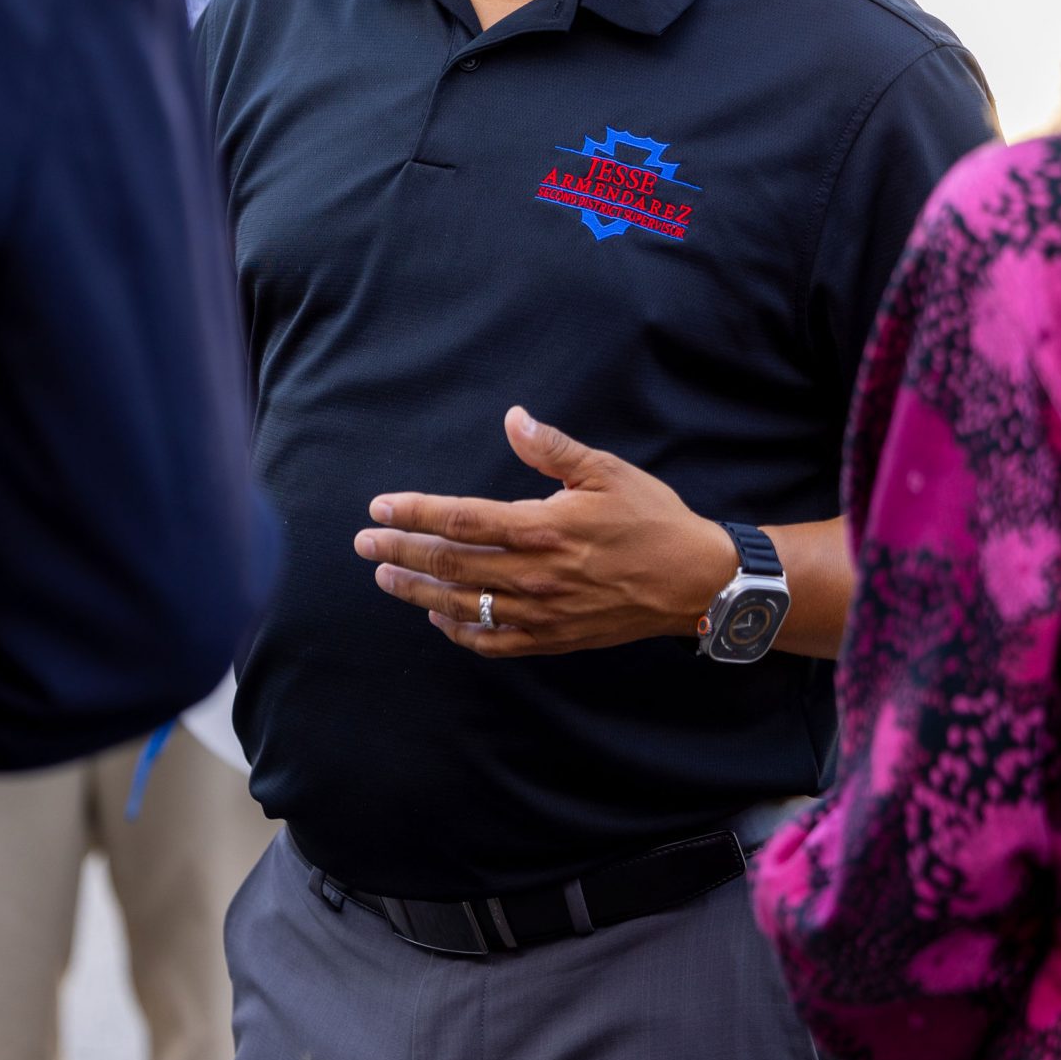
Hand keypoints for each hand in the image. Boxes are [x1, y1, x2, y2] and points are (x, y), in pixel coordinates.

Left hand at [352, 408, 738, 659]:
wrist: (696, 581)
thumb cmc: (652, 519)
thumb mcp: (607, 470)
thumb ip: (553, 448)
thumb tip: (513, 418)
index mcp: (542, 527)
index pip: (460, 520)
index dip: (414, 513)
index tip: (379, 506)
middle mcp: (534, 574)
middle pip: (450, 565)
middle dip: (400, 551)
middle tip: (364, 542)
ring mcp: (542, 612)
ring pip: (463, 605)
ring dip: (417, 591)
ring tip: (386, 575)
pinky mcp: (554, 638)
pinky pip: (495, 641)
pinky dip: (461, 631)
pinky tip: (439, 617)